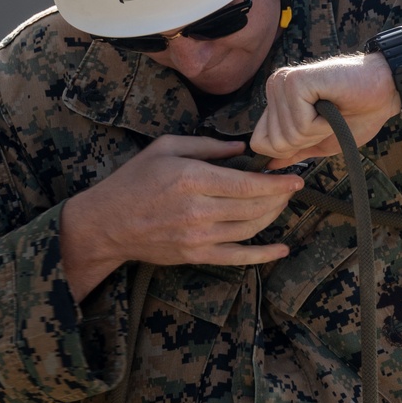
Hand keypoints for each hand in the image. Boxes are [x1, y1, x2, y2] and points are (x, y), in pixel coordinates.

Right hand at [60, 136, 303, 301]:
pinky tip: (281, 249)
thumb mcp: (166, 147)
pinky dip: (262, 255)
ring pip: (250, 229)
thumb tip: (241, 149)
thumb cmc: (134, 180)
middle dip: (279, 197)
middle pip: (253, 207)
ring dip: (272, 217)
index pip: (247, 184)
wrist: (106, 223)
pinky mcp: (196, 255)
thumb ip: (206, 145)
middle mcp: (198, 210)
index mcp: (192, 179)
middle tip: (290, 188)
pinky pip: (237, 257)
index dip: (276, 182)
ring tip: (282, 204)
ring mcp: (198, 237)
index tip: (294, 176)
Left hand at [250, 40, 401, 167]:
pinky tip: (334, 106)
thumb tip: (269, 166)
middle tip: (329, 118)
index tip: (317, 131)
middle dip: (307, 141)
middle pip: (274, 144)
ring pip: (287, 136)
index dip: (290, 149)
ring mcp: (283, 83)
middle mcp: (275, 87)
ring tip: (333, 111)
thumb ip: (295, 150)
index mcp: (278, 99)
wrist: (386, 90)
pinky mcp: (295, 82)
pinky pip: (300, 125)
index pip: (260, 142)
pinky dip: (322, 124)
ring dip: (318, 131)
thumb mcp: (322, 140)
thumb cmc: (359, 113)